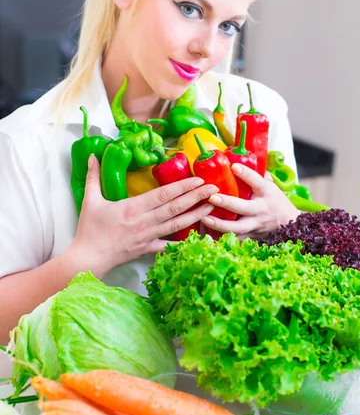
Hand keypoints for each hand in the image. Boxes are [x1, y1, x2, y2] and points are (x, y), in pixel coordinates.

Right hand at [70, 155, 216, 276]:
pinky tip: (198, 236)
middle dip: (196, 197)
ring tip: (212, 206)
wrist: (89, 258)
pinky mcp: (148, 249)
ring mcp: (148, 237)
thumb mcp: (91, 200)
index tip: (198, 179)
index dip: (182, 187)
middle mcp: (144, 222)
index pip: (163, 195)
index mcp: (132, 208)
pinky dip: (184, 241)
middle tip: (214, 188)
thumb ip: (93, 177)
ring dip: (196, 215)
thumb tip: (92, 156)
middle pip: (175, 208)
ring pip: (177, 225)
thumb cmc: (89, 229)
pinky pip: (169, 245)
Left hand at [201, 163, 299, 239]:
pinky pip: (236, 239)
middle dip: (227, 203)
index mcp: (267, 193)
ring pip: (238, 228)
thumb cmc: (275, 200)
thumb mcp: (271, 186)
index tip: (234, 167)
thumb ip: (256, 175)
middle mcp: (261, 209)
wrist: (290, 224)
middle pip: (244, 208)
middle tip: (212, 197)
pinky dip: (223, 238)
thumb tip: (237, 160)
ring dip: (220, 224)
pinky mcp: (252, 237)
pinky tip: (209, 234)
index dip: (246, 174)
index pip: (257, 182)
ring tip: (205, 218)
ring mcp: (257, 225)